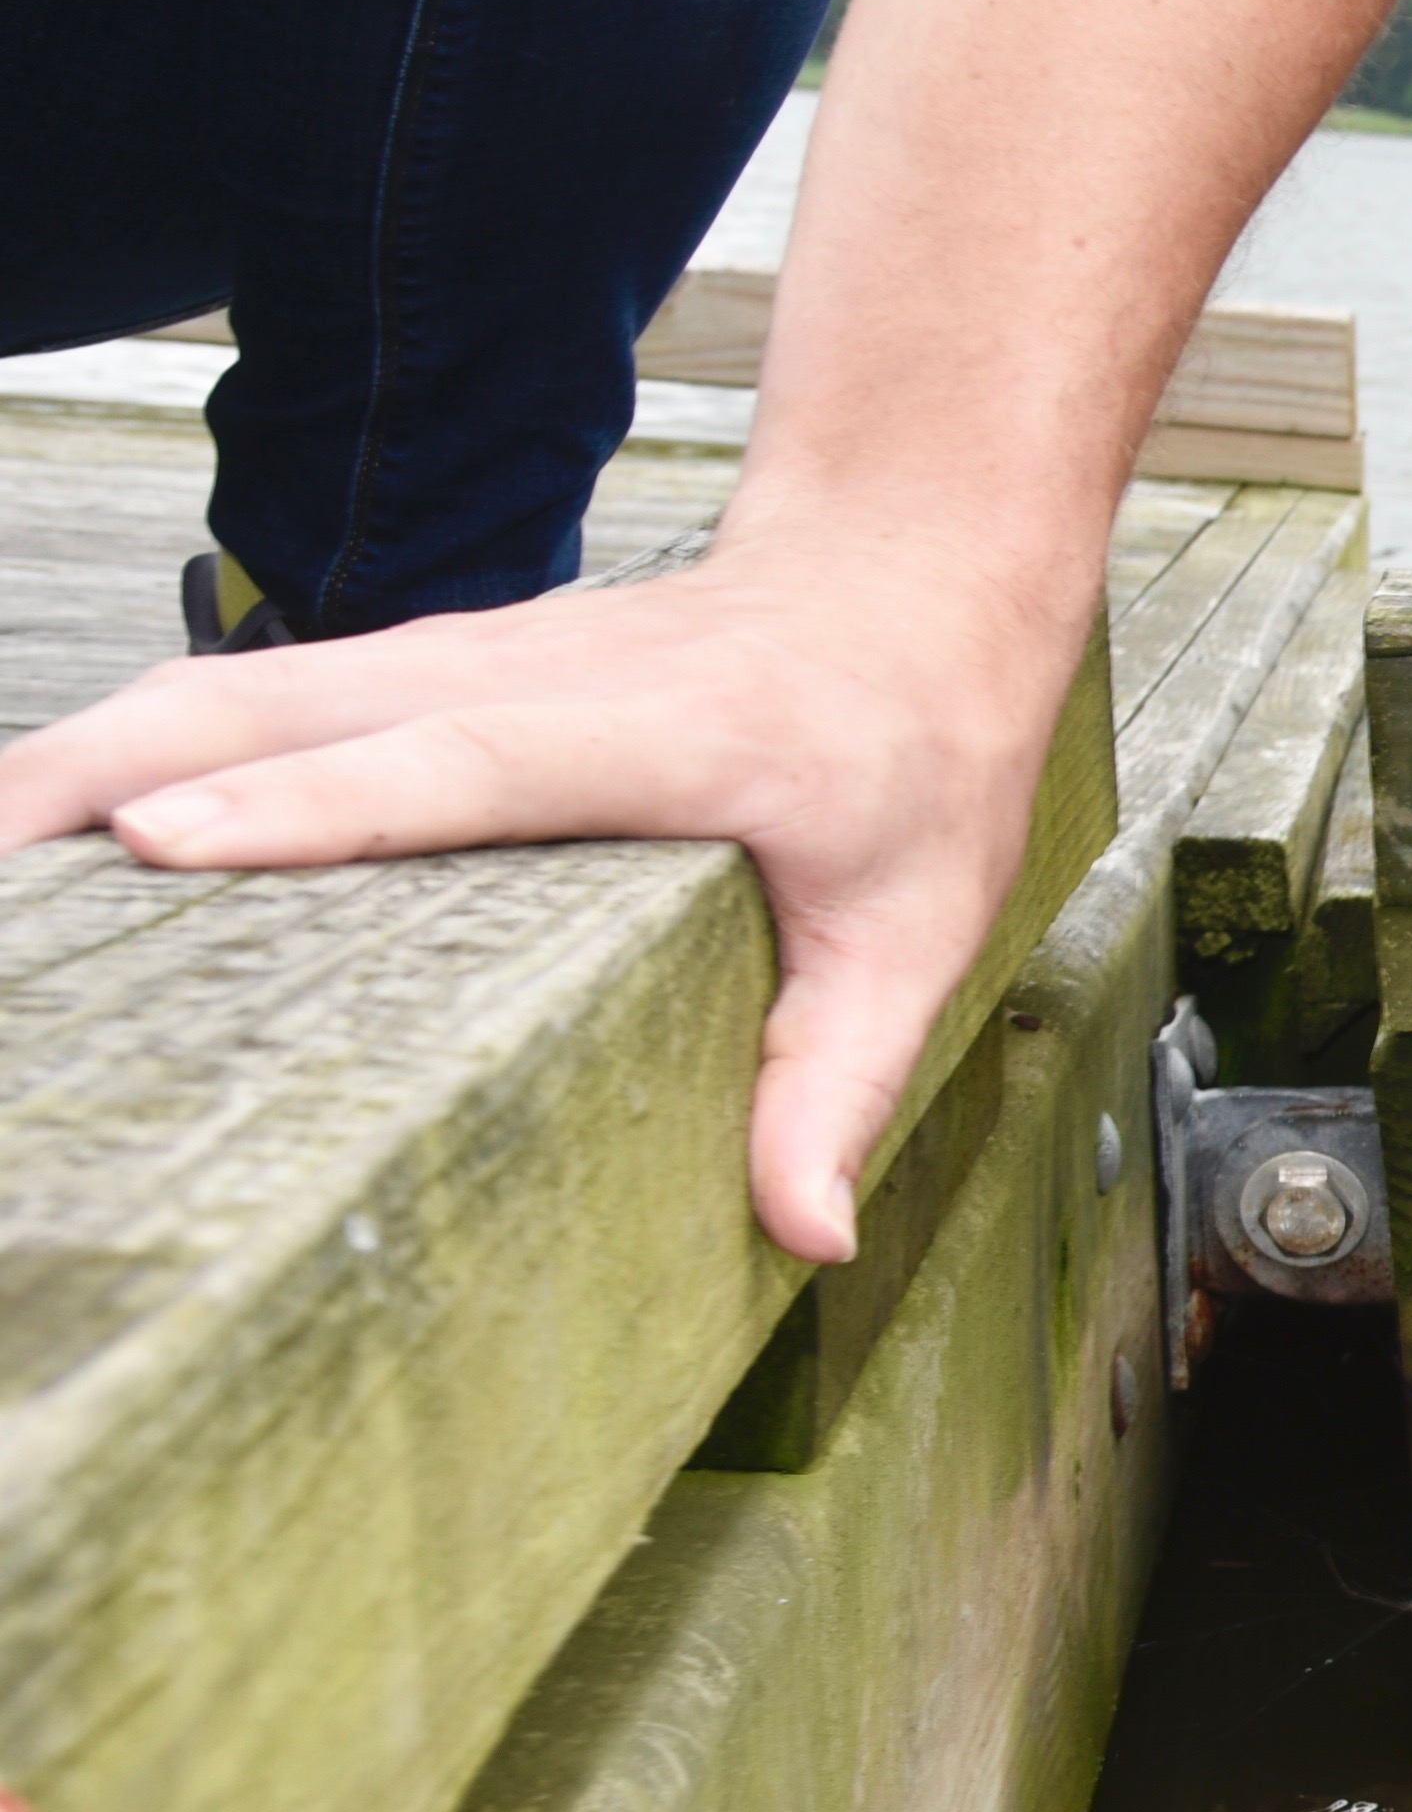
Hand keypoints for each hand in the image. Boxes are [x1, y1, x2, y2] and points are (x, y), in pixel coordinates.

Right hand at [0, 522, 1072, 1262]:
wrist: (908, 576)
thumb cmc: (919, 752)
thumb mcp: (923, 924)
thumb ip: (842, 1079)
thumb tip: (804, 1236)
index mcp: (669, 736)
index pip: (461, 764)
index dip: (306, 805)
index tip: (160, 844)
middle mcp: (540, 671)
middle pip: (291, 704)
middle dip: (112, 772)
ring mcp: (469, 651)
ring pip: (246, 685)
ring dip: (91, 751)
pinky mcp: (427, 660)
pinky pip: (261, 693)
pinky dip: (140, 741)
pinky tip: (46, 812)